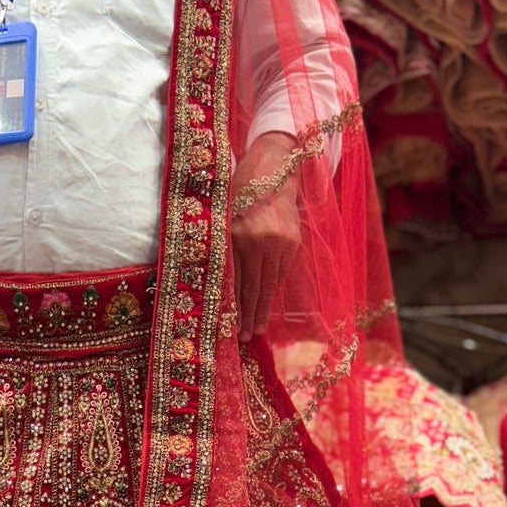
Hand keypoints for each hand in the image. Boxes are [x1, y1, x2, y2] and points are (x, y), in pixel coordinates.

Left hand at [231, 131, 301, 342]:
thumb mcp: (222, 215)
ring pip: (269, 284)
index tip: (230, 330)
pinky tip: (266, 305)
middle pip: (254, 288)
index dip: (234, 309)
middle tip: (244, 339)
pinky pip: (280, 273)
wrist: (274, 167)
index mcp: (237, 234)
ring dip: (262, 309)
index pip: (235, 282)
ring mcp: (279, 242)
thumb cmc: (238, 190)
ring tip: (256, 329)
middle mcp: (259, 241)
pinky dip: (272, 290)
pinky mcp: (292, 242)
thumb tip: (214, 285)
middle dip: (249, 316)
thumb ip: (220, 247)